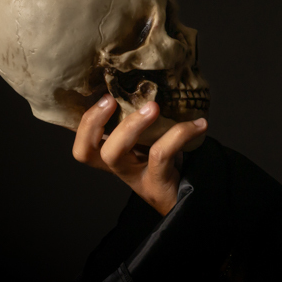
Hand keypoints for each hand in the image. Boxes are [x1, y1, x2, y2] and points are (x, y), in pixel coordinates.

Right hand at [72, 95, 207, 215]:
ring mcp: (136, 178)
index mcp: (115, 156)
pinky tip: (199, 125)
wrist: (193, 201)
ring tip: (153, 107)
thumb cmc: (172, 164)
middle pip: (88, 151)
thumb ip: (149, 121)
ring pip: (114, 154)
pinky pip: (160, 155)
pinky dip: (179, 134)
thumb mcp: (154, 141)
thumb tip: (158, 80)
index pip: (82, 145)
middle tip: (111, 99)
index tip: (101, 95)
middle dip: (94, 122)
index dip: (83, 124)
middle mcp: (119, 168)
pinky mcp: (157, 184)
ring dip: (130, 125)